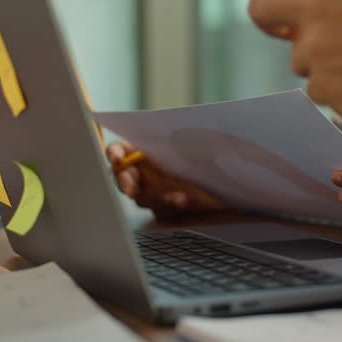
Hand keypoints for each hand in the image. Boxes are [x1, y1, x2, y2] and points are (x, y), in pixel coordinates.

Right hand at [106, 141, 227, 218]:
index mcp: (146, 150)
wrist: (226, 184)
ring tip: (182, 198)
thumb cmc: (210, 157)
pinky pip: (163, 211)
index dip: (114, 154)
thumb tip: (187, 131)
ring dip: (161, 198)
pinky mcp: (165, 208)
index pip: (119, 150)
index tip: (117, 160)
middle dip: (126, 183)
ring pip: (146, 198)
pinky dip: (174, 207)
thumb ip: (188, 135)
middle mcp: (145, 171)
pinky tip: (188, 202)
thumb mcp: (200, 141)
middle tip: (133, 191)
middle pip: (123, 178)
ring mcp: (152, 191)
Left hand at [248, 0, 341, 125]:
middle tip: (285, 33)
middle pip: (260, 10)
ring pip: (300, 59)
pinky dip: (340, 91)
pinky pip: (319, 90)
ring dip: (323, 64)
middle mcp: (317, 6)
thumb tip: (296, 14)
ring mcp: (317, 50)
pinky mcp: (325, 88)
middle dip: (268, 21)